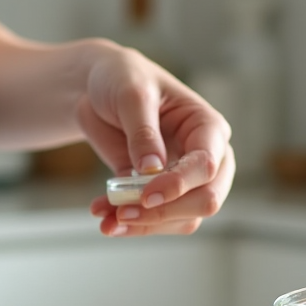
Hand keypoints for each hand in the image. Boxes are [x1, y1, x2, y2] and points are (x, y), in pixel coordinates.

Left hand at [77, 43, 234, 235]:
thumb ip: (143, 132)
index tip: (146, 195)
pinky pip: (154, 219)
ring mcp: (184, 180)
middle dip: (166, 212)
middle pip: (205, 200)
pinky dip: (130, 224)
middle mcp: (206, 157)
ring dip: (145, 225)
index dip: (180, 184)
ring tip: (107, 220)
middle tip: (123, 212)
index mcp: (207, 127)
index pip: (207, 164)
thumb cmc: (123, 80)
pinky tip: (104, 217)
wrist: (98, 89)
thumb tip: (151, 169)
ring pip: (182, 219)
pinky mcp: (158, 193)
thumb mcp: (131, 95)